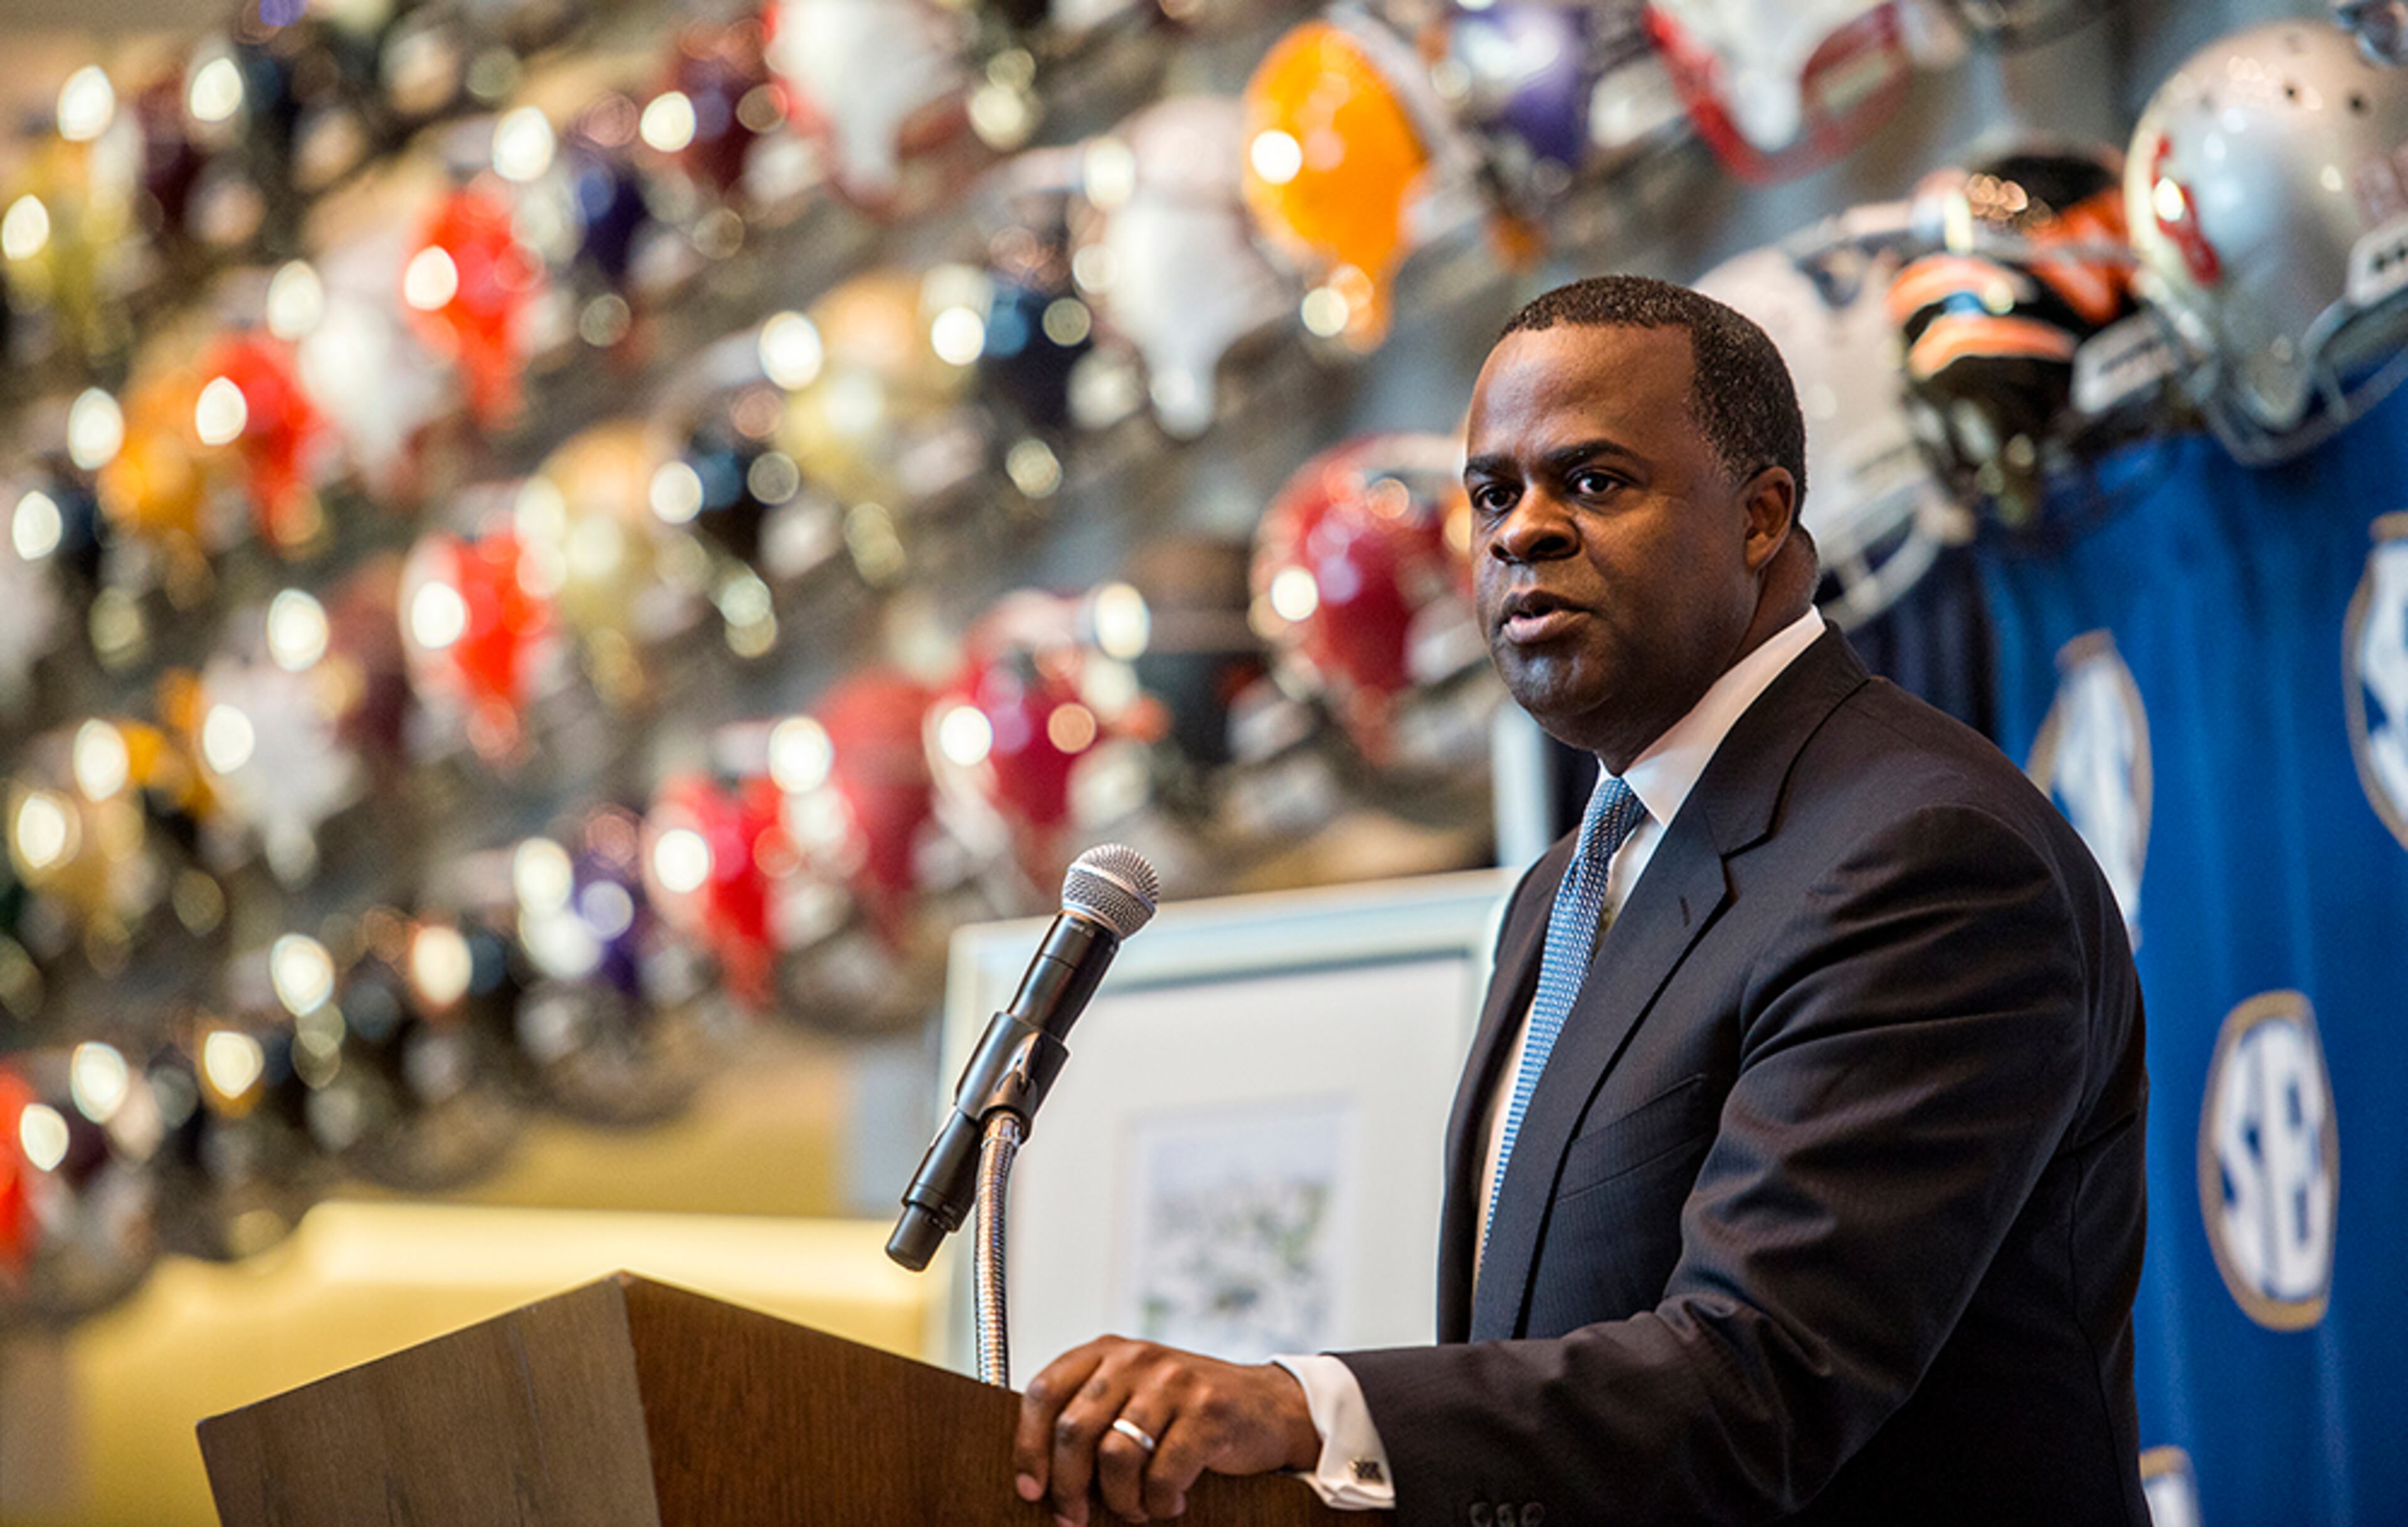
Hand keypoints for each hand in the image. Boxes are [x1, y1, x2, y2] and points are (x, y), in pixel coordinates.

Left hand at [1013, 1336, 1321, 1523]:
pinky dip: (1160, 1502)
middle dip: (1068, 1487)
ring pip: (1116, 1457)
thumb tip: (1037, 1477)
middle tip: (1074, 1518)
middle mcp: (1136, 1358)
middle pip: (1075, 1430)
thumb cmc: (1185, 1411)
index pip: (1044, 1392)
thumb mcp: (1132, 1396)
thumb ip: (1089, 1416)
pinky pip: (1162, 1475)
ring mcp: (1173, 1382)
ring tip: (1135, 1508)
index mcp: (1107, 1350)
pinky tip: (1171, 1500)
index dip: (1028, 1446)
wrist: (1268, 1406)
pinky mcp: (1207, 1412)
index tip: (1030, 1489)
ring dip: (1120, 1500)